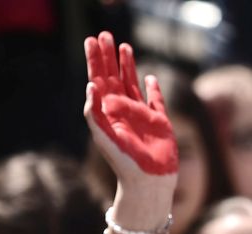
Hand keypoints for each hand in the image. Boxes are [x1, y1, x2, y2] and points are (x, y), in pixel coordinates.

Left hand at [84, 31, 177, 177]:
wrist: (147, 179)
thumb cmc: (123, 160)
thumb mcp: (103, 136)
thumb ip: (94, 112)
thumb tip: (91, 85)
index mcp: (108, 111)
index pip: (98, 80)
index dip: (95, 61)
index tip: (92, 41)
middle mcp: (123, 110)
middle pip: (113, 77)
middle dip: (108, 57)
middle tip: (105, 35)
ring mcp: (141, 115)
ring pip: (133, 84)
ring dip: (128, 65)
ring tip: (124, 46)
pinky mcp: (160, 123)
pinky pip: (155, 101)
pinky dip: (153, 89)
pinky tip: (150, 78)